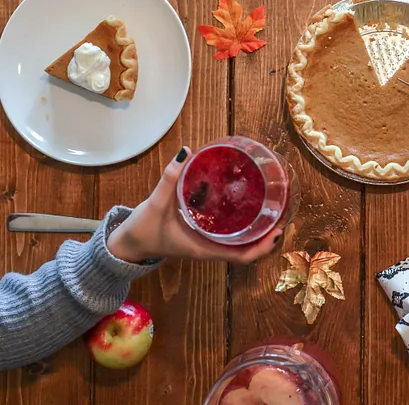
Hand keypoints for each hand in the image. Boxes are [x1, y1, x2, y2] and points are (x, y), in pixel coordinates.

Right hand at [107, 147, 281, 264]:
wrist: (128, 244)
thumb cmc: (143, 230)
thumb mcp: (156, 204)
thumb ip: (170, 179)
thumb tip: (186, 152)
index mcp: (204, 249)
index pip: (242, 256)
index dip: (263, 247)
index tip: (277, 231)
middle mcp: (210, 248)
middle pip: (247, 249)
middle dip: (266, 236)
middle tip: (280, 213)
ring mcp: (207, 243)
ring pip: (239, 241)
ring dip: (256, 229)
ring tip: (270, 207)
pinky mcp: (202, 235)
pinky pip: (228, 233)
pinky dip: (240, 222)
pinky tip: (244, 204)